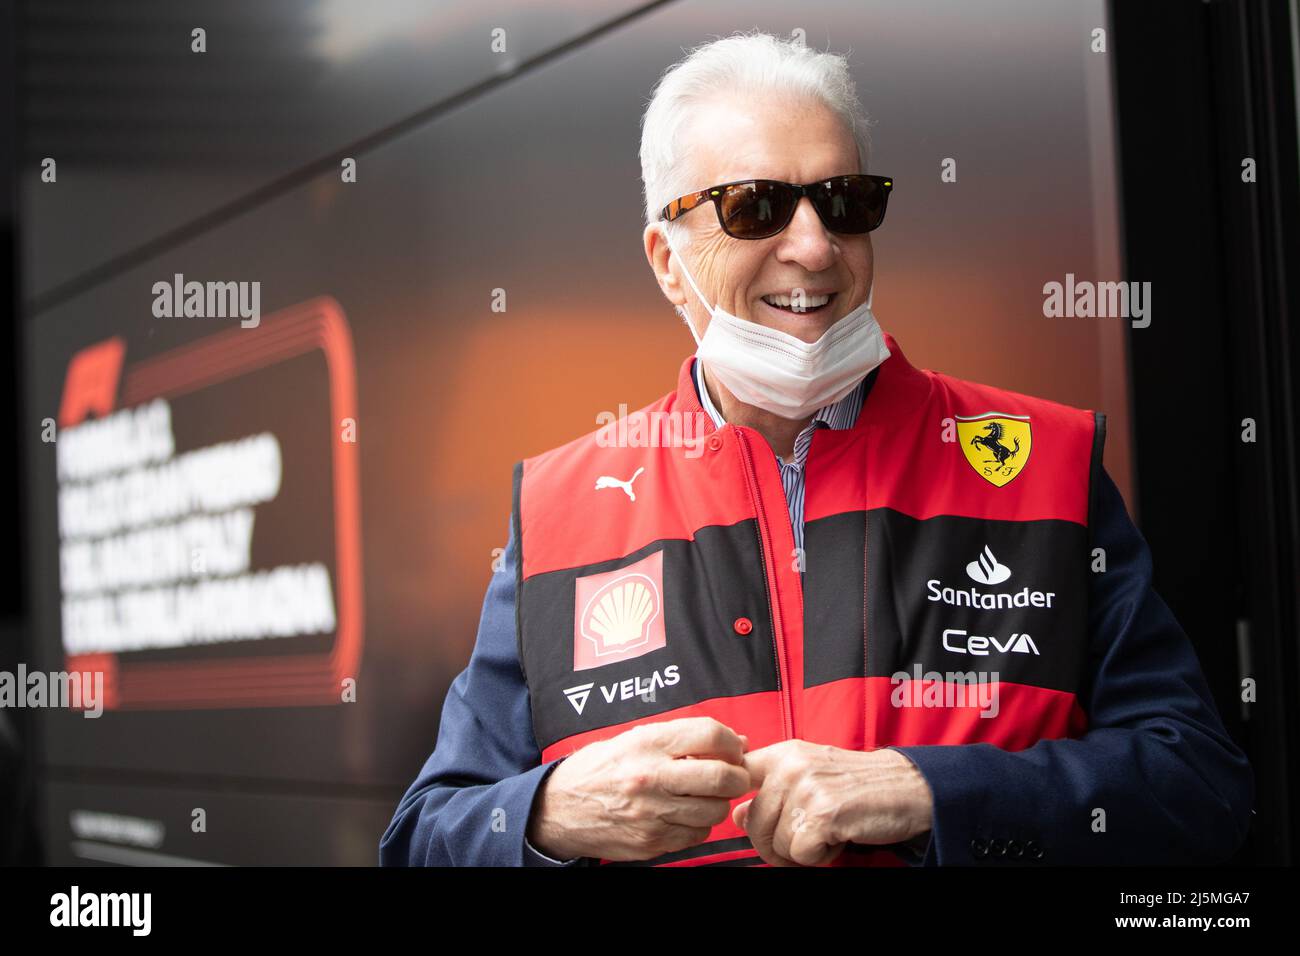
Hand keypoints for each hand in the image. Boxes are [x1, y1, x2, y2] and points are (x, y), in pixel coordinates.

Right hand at [526, 717, 751, 861]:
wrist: (559, 809)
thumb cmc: (601, 769)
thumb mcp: (634, 739)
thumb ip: (683, 738)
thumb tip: (737, 742)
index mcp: (647, 743)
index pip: (710, 735)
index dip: (732, 742)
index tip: (733, 749)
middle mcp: (650, 776)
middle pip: (722, 777)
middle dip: (737, 776)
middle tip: (733, 775)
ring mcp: (652, 813)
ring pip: (715, 810)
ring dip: (718, 803)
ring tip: (704, 796)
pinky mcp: (652, 841)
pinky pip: (697, 834)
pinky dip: (699, 825)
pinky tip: (685, 814)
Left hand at [732, 741, 933, 866]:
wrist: (907, 787)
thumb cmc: (857, 785)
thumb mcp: (809, 776)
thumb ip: (771, 791)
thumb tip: (738, 815)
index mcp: (783, 753)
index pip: (737, 776)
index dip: (740, 804)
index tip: (750, 815)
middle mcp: (790, 766)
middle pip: (753, 823)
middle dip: (775, 843)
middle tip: (805, 837)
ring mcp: (806, 789)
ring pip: (776, 843)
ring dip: (802, 849)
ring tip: (828, 829)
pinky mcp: (822, 815)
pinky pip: (800, 855)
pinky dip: (820, 856)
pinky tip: (839, 837)